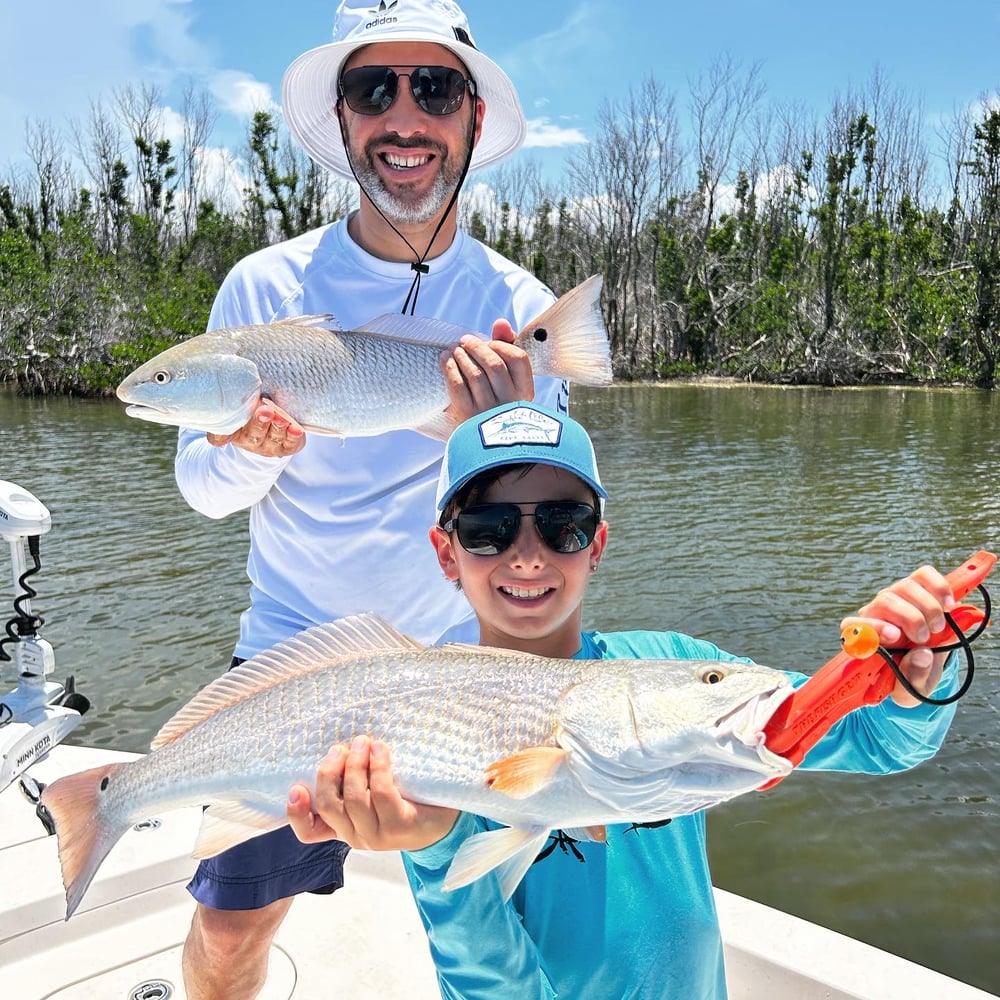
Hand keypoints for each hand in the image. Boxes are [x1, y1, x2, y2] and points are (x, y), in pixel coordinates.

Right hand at [206, 400, 304, 455]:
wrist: (272, 421)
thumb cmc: (251, 405)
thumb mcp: (240, 399)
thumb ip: (236, 392)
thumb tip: (232, 372)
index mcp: (232, 430)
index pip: (219, 436)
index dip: (220, 434)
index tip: (223, 425)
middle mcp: (249, 440)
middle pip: (253, 434)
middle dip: (259, 422)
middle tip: (265, 410)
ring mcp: (268, 445)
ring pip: (273, 438)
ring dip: (278, 427)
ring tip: (281, 418)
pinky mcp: (286, 446)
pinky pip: (290, 443)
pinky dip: (293, 436)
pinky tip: (296, 429)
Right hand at [287, 736, 458, 850]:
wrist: (445, 819)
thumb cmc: (404, 798)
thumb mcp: (373, 792)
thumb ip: (352, 779)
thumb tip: (340, 744)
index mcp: (344, 827)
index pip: (309, 832)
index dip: (297, 813)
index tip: (296, 786)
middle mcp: (356, 835)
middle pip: (329, 805)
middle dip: (330, 772)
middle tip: (342, 748)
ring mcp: (377, 835)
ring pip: (354, 799)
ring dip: (356, 765)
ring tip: (364, 742)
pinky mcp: (400, 826)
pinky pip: (382, 793)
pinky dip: (378, 767)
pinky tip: (381, 750)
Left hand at [439, 320, 534, 422]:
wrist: (484, 444)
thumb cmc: (497, 404)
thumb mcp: (507, 380)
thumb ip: (506, 347)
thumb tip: (501, 323)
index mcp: (524, 392)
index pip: (518, 359)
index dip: (500, 345)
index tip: (489, 342)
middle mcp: (509, 402)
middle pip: (494, 364)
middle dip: (477, 348)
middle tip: (464, 341)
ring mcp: (488, 411)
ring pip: (475, 375)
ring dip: (461, 356)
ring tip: (454, 350)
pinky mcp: (468, 418)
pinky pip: (458, 387)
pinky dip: (449, 369)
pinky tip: (444, 360)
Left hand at [842, 565, 956, 706]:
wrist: (925, 662)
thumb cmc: (909, 677)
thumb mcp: (910, 691)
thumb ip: (912, 679)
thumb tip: (919, 654)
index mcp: (865, 640)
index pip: (853, 627)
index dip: (873, 628)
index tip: (896, 637)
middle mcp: (875, 613)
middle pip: (885, 601)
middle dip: (912, 619)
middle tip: (924, 638)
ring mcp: (895, 597)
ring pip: (906, 586)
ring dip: (928, 607)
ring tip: (938, 627)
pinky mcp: (916, 586)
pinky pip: (924, 575)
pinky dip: (939, 588)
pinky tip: (948, 604)